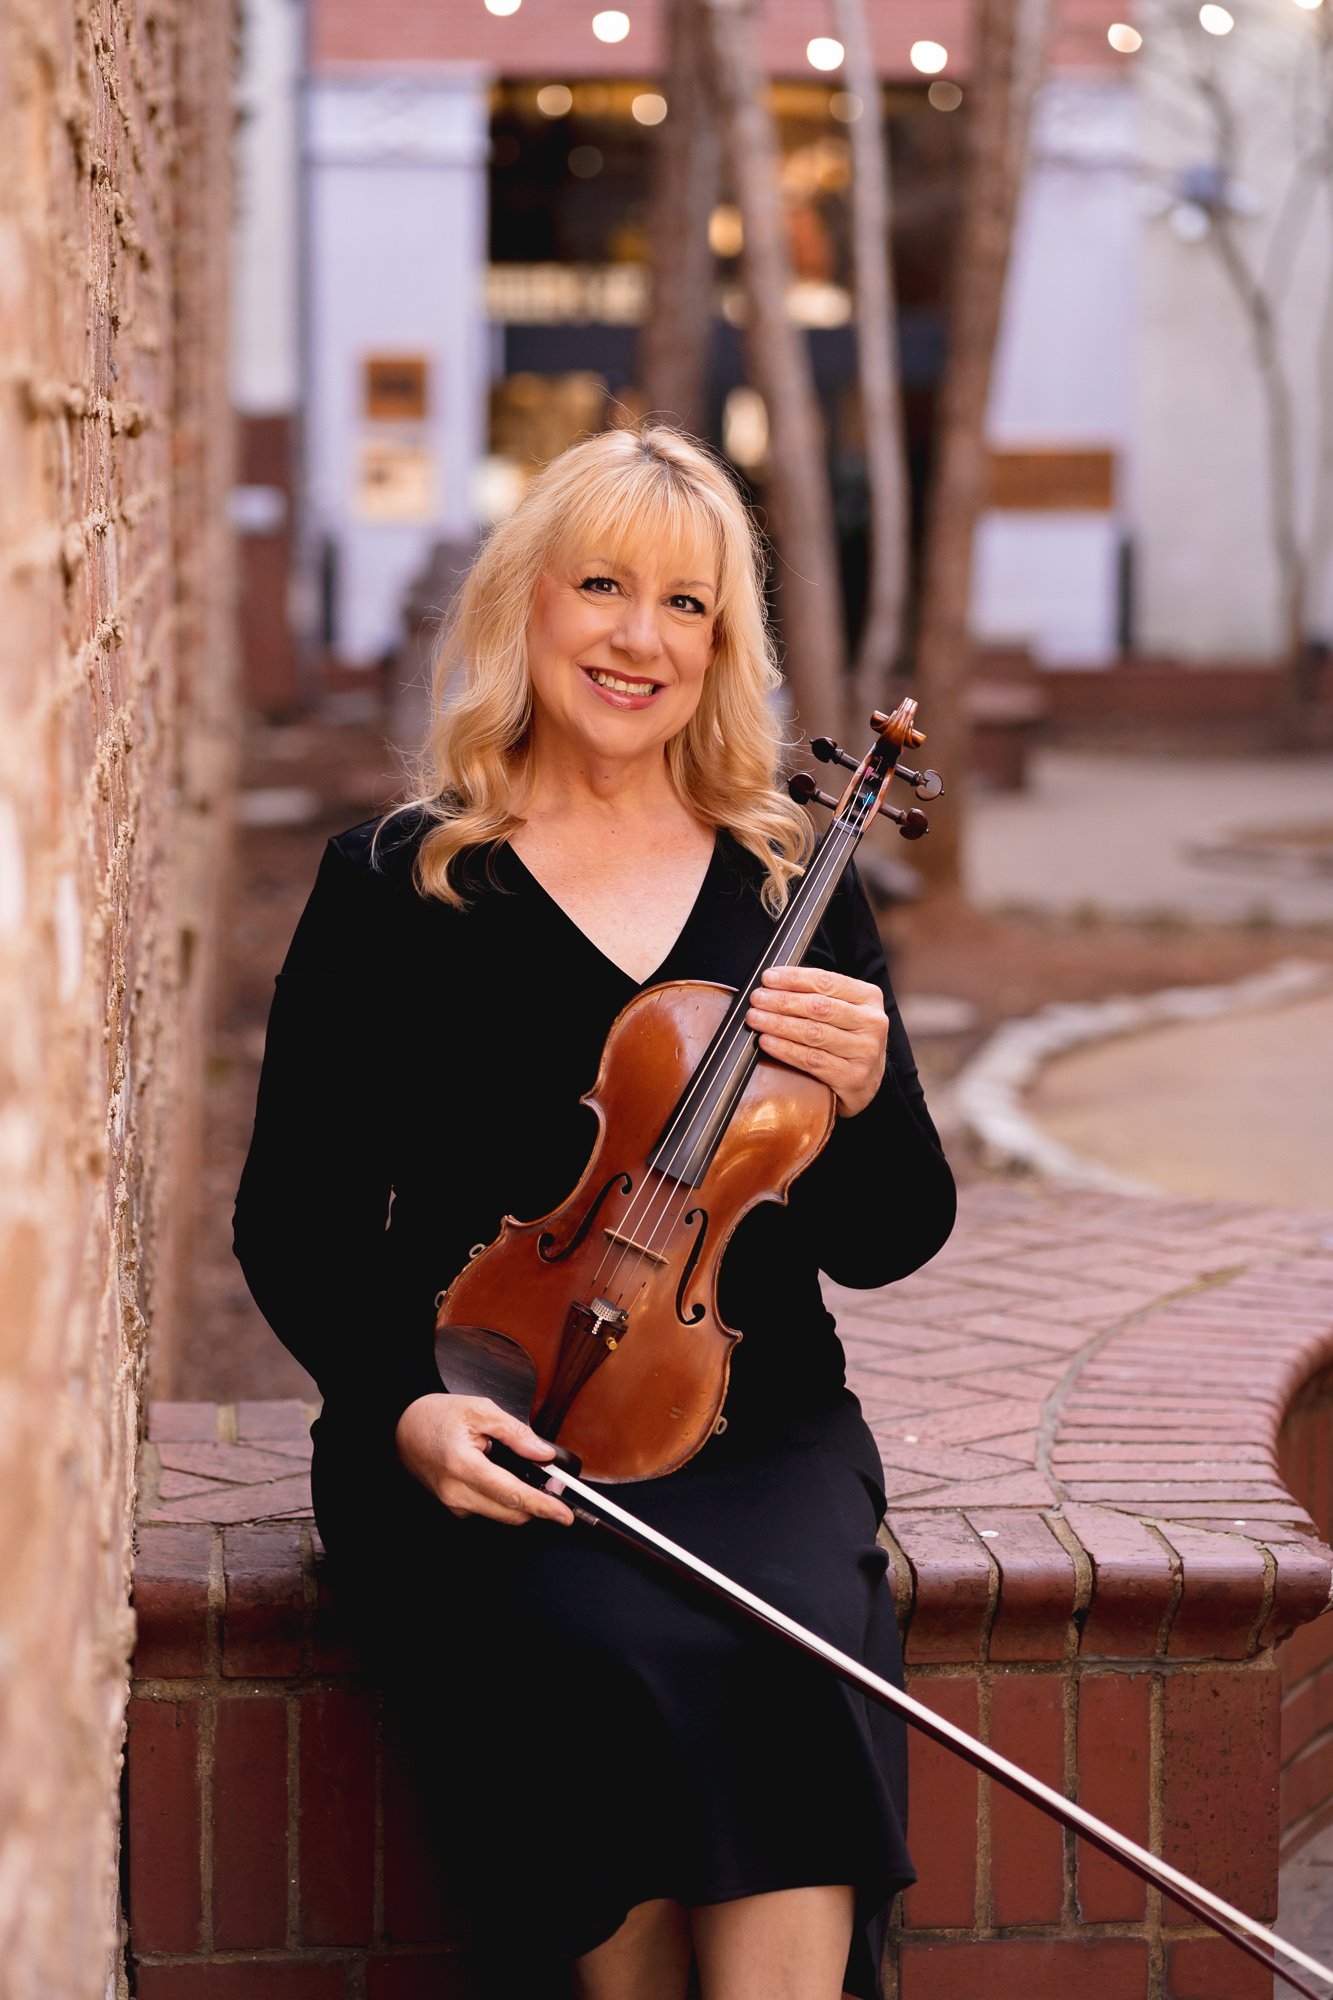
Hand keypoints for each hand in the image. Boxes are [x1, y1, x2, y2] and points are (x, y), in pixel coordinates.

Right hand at [395, 1393, 573, 1526]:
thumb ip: (515, 1432)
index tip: (563, 1514)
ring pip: (501, 1515)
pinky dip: (504, 1499)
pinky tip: (505, 1479)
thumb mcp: (480, 1411)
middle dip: (538, 1504)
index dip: (542, 1505)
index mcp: (463, 1465)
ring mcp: (453, 1503)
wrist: (403, 1429)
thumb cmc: (437, 1417)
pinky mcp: (454, 1507)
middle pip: (510, 1513)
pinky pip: (488, 1509)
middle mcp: (456, 1492)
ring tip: (530, 1478)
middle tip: (556, 1486)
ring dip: (522, 1502)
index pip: (511, 1494)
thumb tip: (543, 1454)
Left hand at [745, 964, 887, 1117]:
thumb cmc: (848, 1038)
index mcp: (869, 997)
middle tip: (757, 999)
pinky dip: (785, 1049)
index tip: (768, 978)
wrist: (868, 1081)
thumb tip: (774, 984)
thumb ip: (817, 994)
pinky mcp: (852, 1076)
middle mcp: (871, 1023)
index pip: (827, 981)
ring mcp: (864, 1051)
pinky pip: (811, 1059)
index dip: (793, 978)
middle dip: (782, 1001)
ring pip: (813, 1033)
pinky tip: (767, 1041)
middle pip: (818, 1007)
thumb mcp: (844, 1009)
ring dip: (778, 1024)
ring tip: (755, 1019)